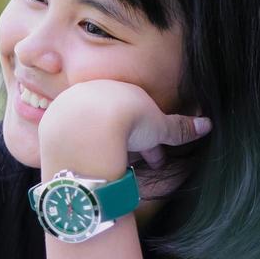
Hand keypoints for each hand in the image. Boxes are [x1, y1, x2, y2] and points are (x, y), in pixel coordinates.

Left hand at [36, 79, 211, 199]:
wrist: (87, 125)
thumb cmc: (126, 121)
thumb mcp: (158, 126)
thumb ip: (180, 127)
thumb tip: (207, 126)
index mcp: (122, 89)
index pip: (139, 114)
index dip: (150, 137)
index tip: (155, 157)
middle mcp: (94, 91)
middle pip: (114, 118)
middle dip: (128, 140)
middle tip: (137, 165)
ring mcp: (70, 104)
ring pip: (91, 125)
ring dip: (105, 143)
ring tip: (114, 169)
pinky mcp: (52, 120)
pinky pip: (70, 134)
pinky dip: (81, 147)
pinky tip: (87, 163)